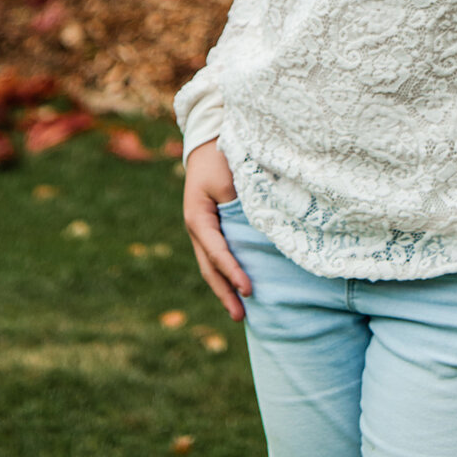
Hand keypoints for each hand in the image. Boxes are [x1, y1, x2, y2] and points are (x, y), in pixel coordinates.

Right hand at [182, 140, 251, 322]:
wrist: (208, 139)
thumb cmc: (221, 157)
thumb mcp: (231, 181)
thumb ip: (242, 208)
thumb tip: (260, 234)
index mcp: (198, 218)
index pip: (217, 252)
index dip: (233, 272)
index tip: (249, 290)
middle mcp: (196, 228)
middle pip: (209, 268)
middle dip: (225, 293)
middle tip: (241, 317)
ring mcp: (202, 229)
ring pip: (211, 265)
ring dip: (224, 288)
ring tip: (239, 312)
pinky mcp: (211, 226)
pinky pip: (217, 255)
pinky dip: (226, 272)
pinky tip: (238, 286)